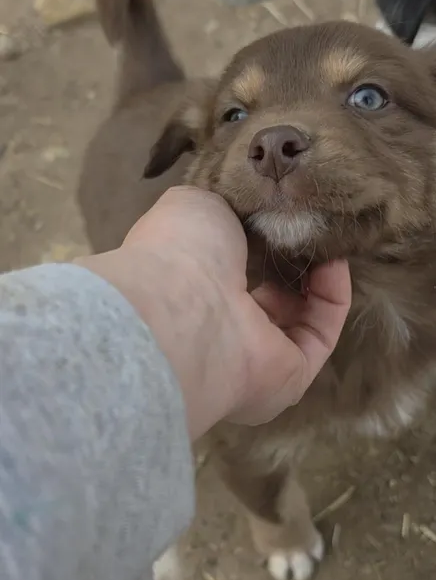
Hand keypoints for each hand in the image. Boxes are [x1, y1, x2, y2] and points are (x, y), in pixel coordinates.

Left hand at [76, 187, 350, 437]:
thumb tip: (249, 204)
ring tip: (330, 234)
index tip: (280, 209)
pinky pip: (321, 331)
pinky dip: (333, 295)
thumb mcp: (195, 204)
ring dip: (318, 274)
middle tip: (312, 222)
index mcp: (189, 291)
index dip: (258, 238)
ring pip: (300, 315)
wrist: (185, 305)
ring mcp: (255, 356)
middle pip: (268, 294)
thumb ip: (224, 205)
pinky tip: (336, 259)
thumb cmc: (179, 250)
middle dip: (292, 257)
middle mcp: (219, 328)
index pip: (228, 269)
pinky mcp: (292, 375)